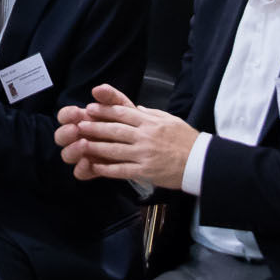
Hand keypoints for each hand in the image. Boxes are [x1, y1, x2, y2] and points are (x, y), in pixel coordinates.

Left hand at [54, 84, 197, 188]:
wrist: (200, 162)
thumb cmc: (186, 140)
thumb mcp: (170, 120)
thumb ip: (151, 114)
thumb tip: (137, 109)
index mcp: (151, 122)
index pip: (123, 113)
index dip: (105, 111)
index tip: (91, 108)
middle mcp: (145, 136)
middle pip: (115, 130)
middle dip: (95, 127)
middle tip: (79, 124)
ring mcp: (144, 154)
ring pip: (114, 149)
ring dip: (96, 147)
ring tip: (81, 144)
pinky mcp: (145, 171)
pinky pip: (122, 170)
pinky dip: (107, 168)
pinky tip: (95, 167)